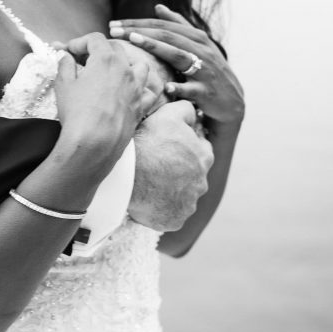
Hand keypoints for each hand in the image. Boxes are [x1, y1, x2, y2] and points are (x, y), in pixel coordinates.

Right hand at [53, 34, 151, 167]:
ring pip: (140, 65)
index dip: (79, 42)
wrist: (94, 143)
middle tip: (84, 60)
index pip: (94, 39)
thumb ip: (65, 65)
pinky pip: (149, 91)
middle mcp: (125, 70)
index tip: (69, 51)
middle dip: (100, 50)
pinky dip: (142, 88)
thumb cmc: (77, 113)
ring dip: (127, 64)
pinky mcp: (141, 106)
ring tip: (115, 71)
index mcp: (106, 60)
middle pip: (116, 49)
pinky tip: (133, 91)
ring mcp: (137, 88)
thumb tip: (66, 57)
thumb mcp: (63, 85)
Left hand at [111, 5, 244, 124]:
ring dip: (156, 47)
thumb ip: (179, 25)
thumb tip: (158, 6)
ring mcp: (204, 71)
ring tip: (135, 41)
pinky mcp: (206, 92)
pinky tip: (165, 88)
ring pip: (178, 55)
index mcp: (196, 38)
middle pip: (167, 36)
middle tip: (114, 30)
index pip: (162, 26)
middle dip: (139, 31)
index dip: (137, 23)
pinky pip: (191, 89)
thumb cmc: (209, 71)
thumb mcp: (197, 46)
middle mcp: (201, 50)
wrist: (232, 101)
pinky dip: (179, 88)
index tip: (114, 23)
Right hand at [128, 101, 214, 231]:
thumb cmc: (149, 143)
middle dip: (178, 174)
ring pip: (181, 198)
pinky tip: (148, 202)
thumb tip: (194, 112)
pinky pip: (170, 216)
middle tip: (156, 168)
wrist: (128, 175)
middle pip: (191, 178)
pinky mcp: (174, 221)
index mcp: (204, 159)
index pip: (201, 153)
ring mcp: (188, 205)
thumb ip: (186, 110)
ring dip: (169, 193)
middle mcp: (201, 184)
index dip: (185, 149)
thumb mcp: (169, 115)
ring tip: (148, 185)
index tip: (168, 149)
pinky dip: (161, 211)